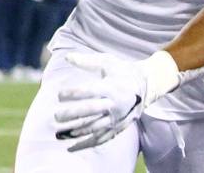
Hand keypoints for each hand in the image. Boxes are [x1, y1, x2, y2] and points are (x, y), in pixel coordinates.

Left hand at [54, 51, 179, 151]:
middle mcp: (114, 104)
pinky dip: (86, 145)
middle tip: (56, 115)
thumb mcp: (107, 61)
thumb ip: (86, 61)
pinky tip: (71, 148)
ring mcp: (116, 119)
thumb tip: (67, 56)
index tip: (58, 95)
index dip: (73, 94)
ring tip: (59, 133)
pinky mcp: (117, 128)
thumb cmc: (122, 71)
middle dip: (72, 114)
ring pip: (94, 128)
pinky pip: (101, 139)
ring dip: (76, 131)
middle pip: (91, 111)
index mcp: (111, 87)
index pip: (89, 91)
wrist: (146, 85)